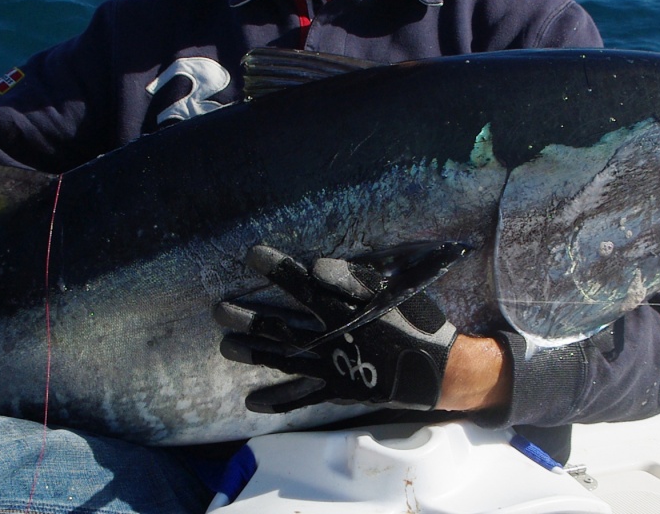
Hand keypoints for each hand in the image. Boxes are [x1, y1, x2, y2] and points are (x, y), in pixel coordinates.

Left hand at [216, 244, 457, 412]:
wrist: (440, 368)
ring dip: (253, 353)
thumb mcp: (390, 290)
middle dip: (248, 317)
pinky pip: (304, 398)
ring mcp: (333, 367)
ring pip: (284, 359)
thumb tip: (315, 268)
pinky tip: (252, 402)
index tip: (251, 256)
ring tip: (224, 347)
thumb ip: (352, 278)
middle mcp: (332, 339)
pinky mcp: (339, 389)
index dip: (276, 269)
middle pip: (280, 327)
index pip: (302, 284)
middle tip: (219, 310)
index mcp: (344, 309)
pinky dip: (279, 400)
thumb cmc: (416, 320)